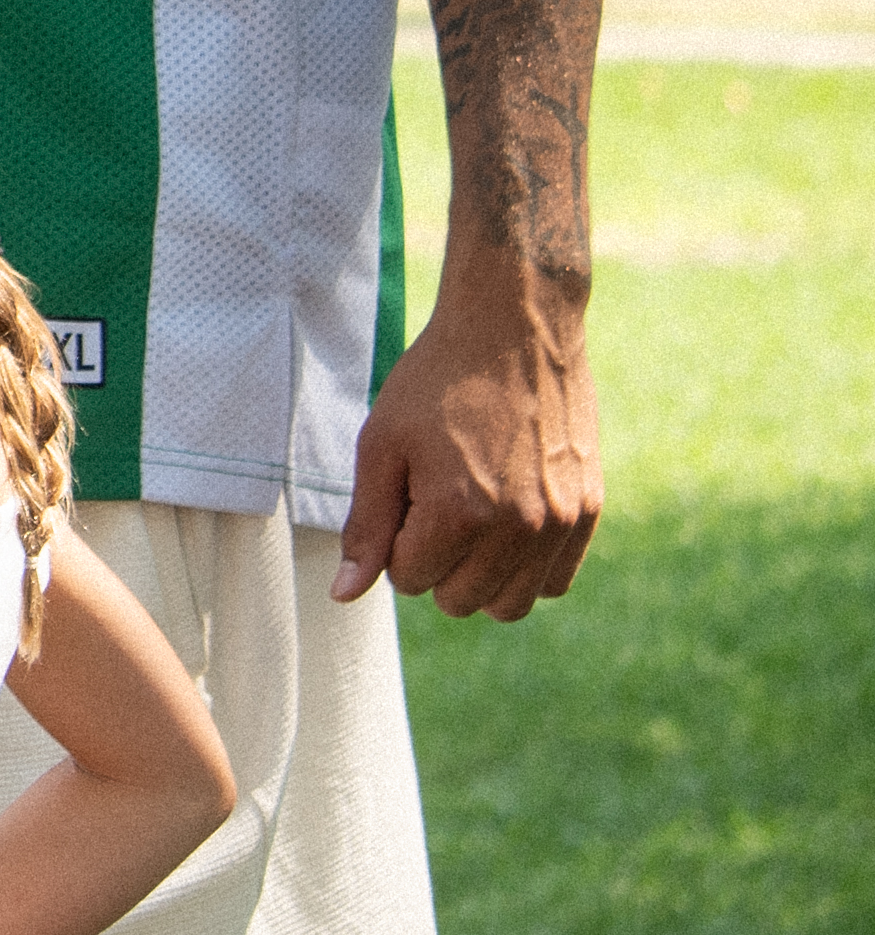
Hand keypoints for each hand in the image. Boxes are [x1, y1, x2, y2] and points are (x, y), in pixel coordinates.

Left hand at [336, 276, 597, 616]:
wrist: (513, 329)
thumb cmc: (436, 383)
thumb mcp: (381, 446)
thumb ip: (366, 526)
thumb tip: (345, 594)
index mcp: (458, 514)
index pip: (410, 581)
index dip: (396, 542)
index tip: (406, 494)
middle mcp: (517, 529)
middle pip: (461, 601)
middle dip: (435, 564)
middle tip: (435, 503)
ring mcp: (559, 523)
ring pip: (511, 605)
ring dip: (481, 577)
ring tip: (470, 518)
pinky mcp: (588, 512)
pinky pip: (556, 582)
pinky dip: (527, 569)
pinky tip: (507, 523)